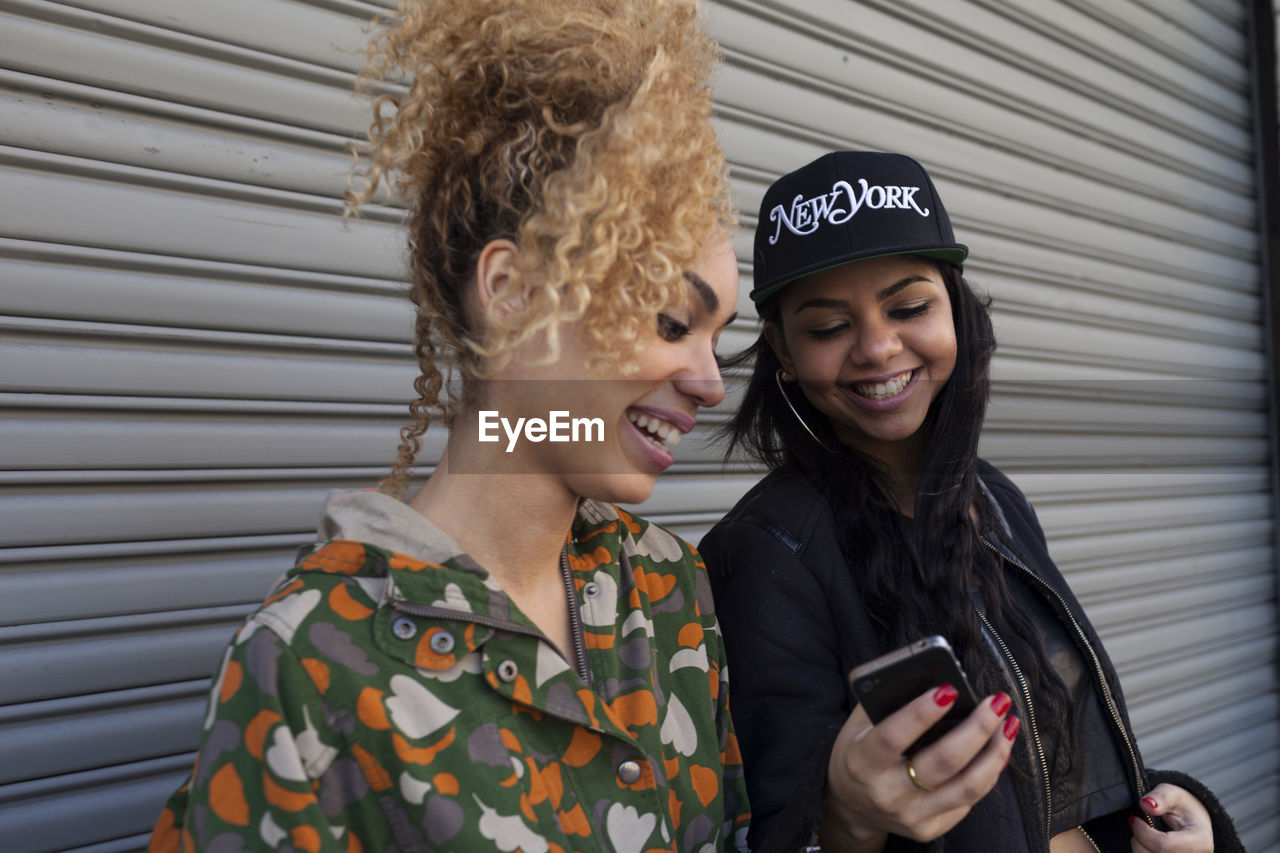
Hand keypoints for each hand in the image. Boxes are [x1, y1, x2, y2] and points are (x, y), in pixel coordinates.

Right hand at [820, 685, 1018, 851]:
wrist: (852, 805)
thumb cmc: (859, 753)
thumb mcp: (860, 725)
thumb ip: (887, 702)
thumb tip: (932, 676)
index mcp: (862, 761)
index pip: (893, 736)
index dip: (922, 713)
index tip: (949, 688)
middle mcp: (887, 793)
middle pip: (944, 762)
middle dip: (977, 728)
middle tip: (997, 702)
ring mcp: (911, 815)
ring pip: (968, 786)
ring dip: (996, 752)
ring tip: (1008, 724)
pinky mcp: (930, 829)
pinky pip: (970, 800)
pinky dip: (989, 771)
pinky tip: (997, 750)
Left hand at [1130, 784, 1212, 851]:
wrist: (1193, 821)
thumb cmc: (1183, 806)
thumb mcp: (1173, 793)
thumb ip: (1160, 797)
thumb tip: (1146, 805)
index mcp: (1200, 841)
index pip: (1163, 845)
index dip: (1143, 832)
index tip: (1135, 819)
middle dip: (1139, 840)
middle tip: (1140, 826)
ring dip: (1140, 847)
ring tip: (1145, 835)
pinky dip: (1144, 852)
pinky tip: (1148, 844)